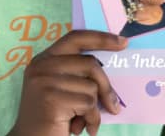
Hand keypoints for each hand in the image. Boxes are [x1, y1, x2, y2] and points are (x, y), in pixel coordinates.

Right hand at [8, 30, 127, 135]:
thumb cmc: (51, 118)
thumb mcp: (62, 89)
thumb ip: (78, 74)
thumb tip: (114, 67)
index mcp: (44, 59)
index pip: (75, 37)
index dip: (101, 38)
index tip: (122, 42)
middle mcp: (41, 66)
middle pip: (90, 63)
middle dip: (106, 86)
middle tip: (114, 105)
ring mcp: (44, 81)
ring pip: (91, 87)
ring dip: (94, 109)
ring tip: (83, 121)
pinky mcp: (51, 98)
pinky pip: (88, 104)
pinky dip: (91, 119)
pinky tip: (80, 129)